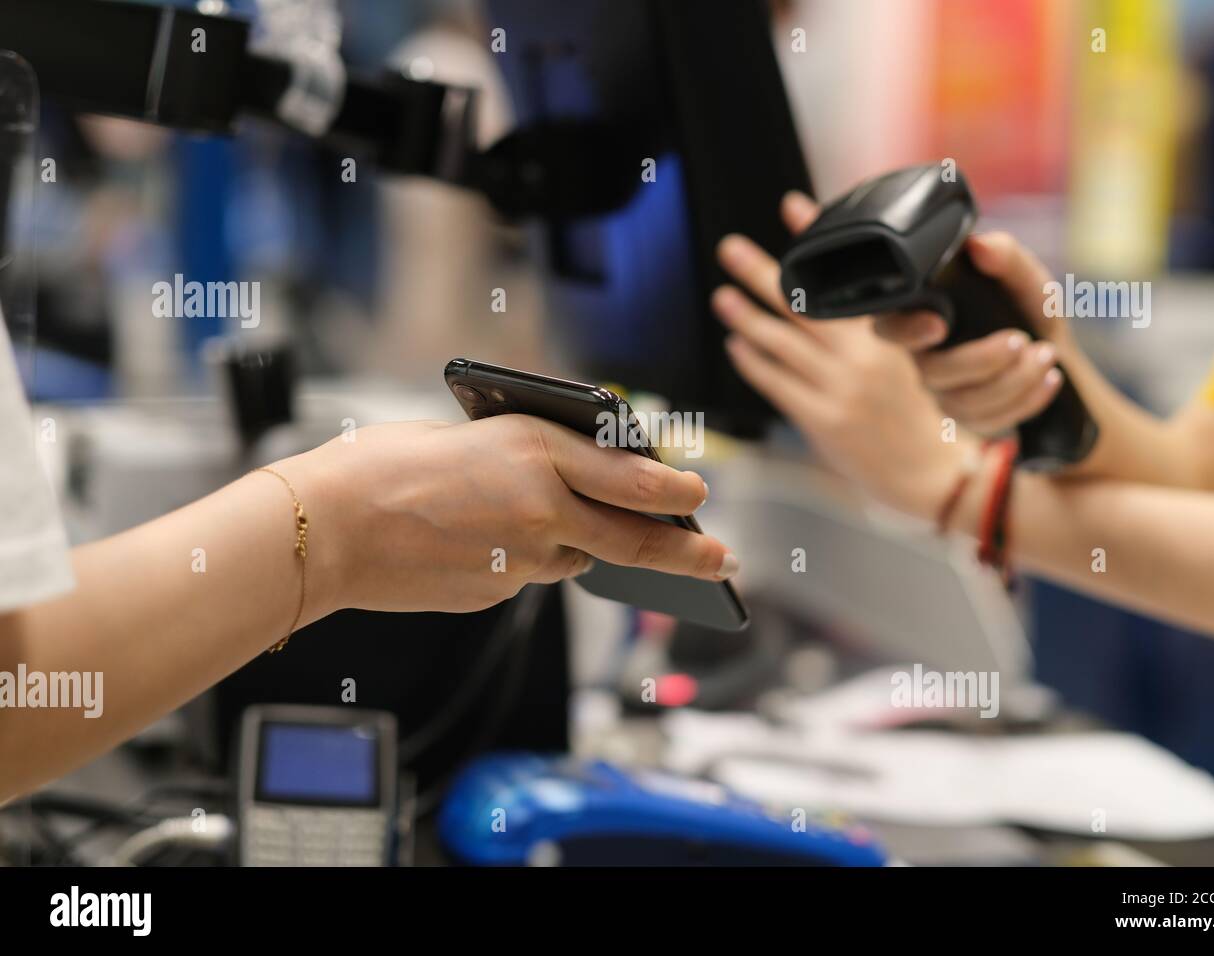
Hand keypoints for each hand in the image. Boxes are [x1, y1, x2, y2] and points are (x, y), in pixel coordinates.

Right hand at [274, 416, 736, 614]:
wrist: (327, 529)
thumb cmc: (383, 465)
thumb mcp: (473, 436)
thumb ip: (529, 459)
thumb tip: (563, 478)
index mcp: (538, 453)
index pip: (635, 477)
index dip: (676, 491)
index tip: (700, 495)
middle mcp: (543, 511)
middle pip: (634, 540)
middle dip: (686, 553)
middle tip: (720, 559)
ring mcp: (522, 562)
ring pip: (579, 560)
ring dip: (589, 550)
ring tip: (589, 541)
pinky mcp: (497, 595)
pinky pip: (531, 577)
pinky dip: (529, 561)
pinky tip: (492, 543)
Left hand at [713, 200, 969, 522]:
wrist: (928, 471)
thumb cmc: (914, 411)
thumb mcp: (903, 357)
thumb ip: (871, 324)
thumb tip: (830, 291)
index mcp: (886, 335)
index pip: (845, 275)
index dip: (818, 240)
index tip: (793, 206)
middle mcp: (863, 358)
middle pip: (803, 304)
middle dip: (763, 273)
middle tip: (731, 248)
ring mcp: (840, 390)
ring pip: (782, 343)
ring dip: (747, 316)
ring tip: (723, 295)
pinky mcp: (822, 421)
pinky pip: (778, 385)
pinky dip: (754, 363)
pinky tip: (736, 345)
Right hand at [874, 227, 1073, 436]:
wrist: (1054, 353)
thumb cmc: (1026, 310)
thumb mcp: (1024, 278)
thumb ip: (1004, 256)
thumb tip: (979, 245)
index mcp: (925, 318)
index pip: (889, 327)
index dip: (905, 330)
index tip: (939, 325)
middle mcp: (927, 359)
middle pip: (934, 373)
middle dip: (982, 359)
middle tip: (1021, 339)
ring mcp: (946, 394)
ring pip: (964, 403)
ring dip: (1013, 380)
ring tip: (1047, 355)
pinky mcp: (971, 420)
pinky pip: (990, 423)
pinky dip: (1027, 400)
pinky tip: (1050, 380)